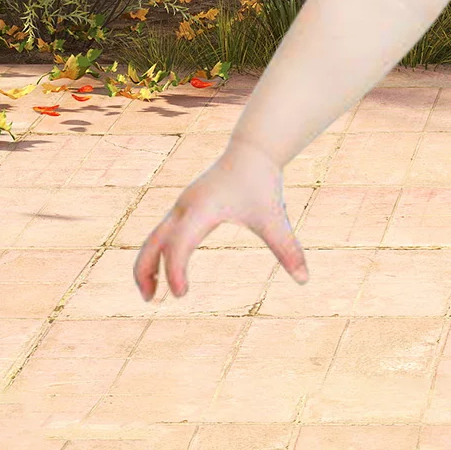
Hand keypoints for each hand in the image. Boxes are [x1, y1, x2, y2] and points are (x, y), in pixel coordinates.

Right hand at [134, 139, 308, 301]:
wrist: (253, 148)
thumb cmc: (262, 182)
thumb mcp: (275, 217)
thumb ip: (288, 249)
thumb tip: (305, 280)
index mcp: (201, 210)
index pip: (179, 245)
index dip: (176, 272)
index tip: (181, 295)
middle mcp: (184, 208)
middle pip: (152, 242)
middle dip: (145, 272)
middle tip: (149, 301)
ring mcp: (181, 206)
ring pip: (153, 238)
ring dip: (147, 264)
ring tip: (151, 294)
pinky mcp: (185, 206)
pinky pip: (162, 233)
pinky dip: (158, 252)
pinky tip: (169, 269)